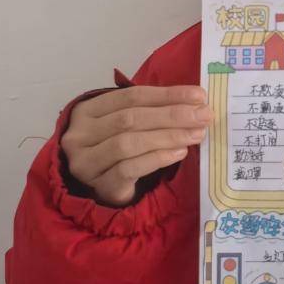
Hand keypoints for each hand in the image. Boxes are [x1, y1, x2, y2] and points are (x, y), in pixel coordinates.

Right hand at [61, 84, 210, 206]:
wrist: (96, 188)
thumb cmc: (114, 148)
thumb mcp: (125, 124)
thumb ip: (151, 111)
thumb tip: (196, 102)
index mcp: (87, 110)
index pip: (131, 96)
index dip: (167, 94)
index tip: (198, 95)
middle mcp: (80, 135)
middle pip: (131, 118)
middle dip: (172, 115)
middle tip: (203, 115)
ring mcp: (86, 162)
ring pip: (129, 143)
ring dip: (168, 136)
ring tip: (196, 134)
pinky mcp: (100, 185)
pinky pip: (130, 169)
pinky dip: (158, 158)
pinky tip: (179, 153)